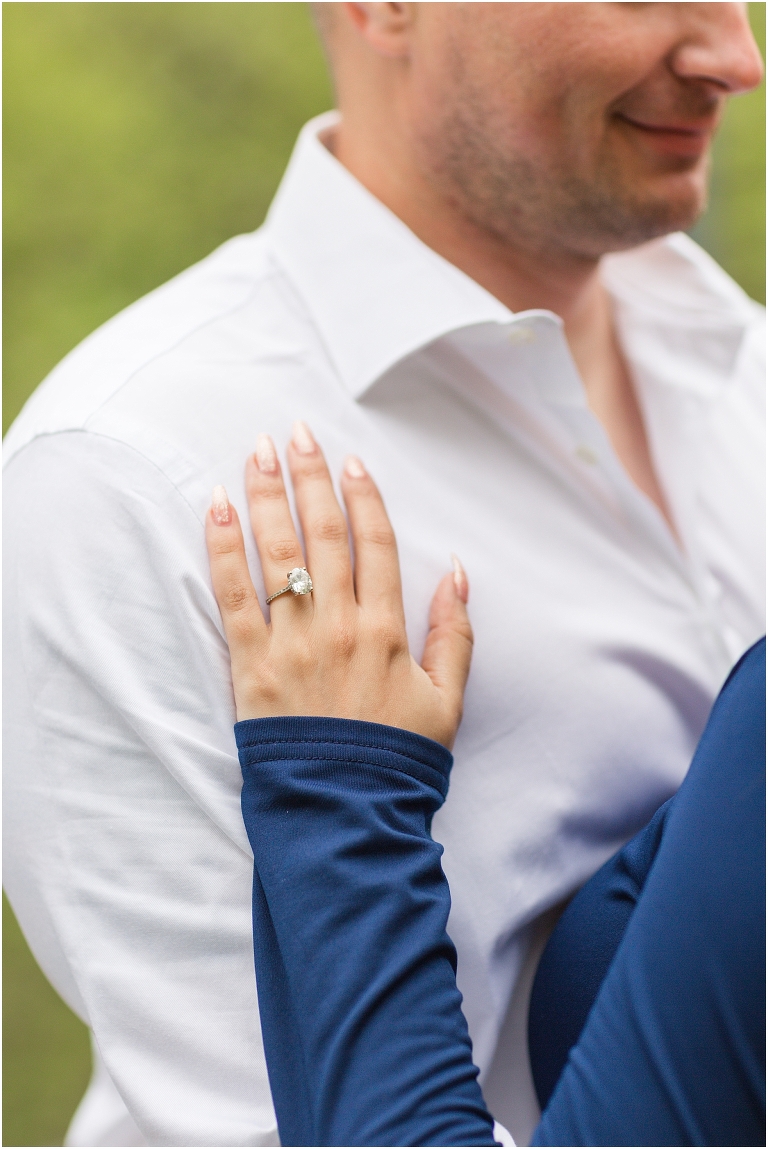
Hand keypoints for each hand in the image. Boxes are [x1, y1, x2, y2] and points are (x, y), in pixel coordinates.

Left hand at [205, 422, 472, 748]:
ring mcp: (293, 641)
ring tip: (257, 452)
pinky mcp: (251, 665)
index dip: (363, 497)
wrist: (346, 812)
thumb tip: (459, 572)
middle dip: (310, 476)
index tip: (351, 461)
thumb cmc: (397, 760)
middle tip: (296, 433)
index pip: (376, 543)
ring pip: (278, 551)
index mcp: (388, 629)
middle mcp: (341, 623)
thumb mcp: (447, 700)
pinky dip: (223, 548)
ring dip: (266, 495)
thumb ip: (454, 633)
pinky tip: (215, 508)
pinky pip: (234, 595)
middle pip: (322, 533)